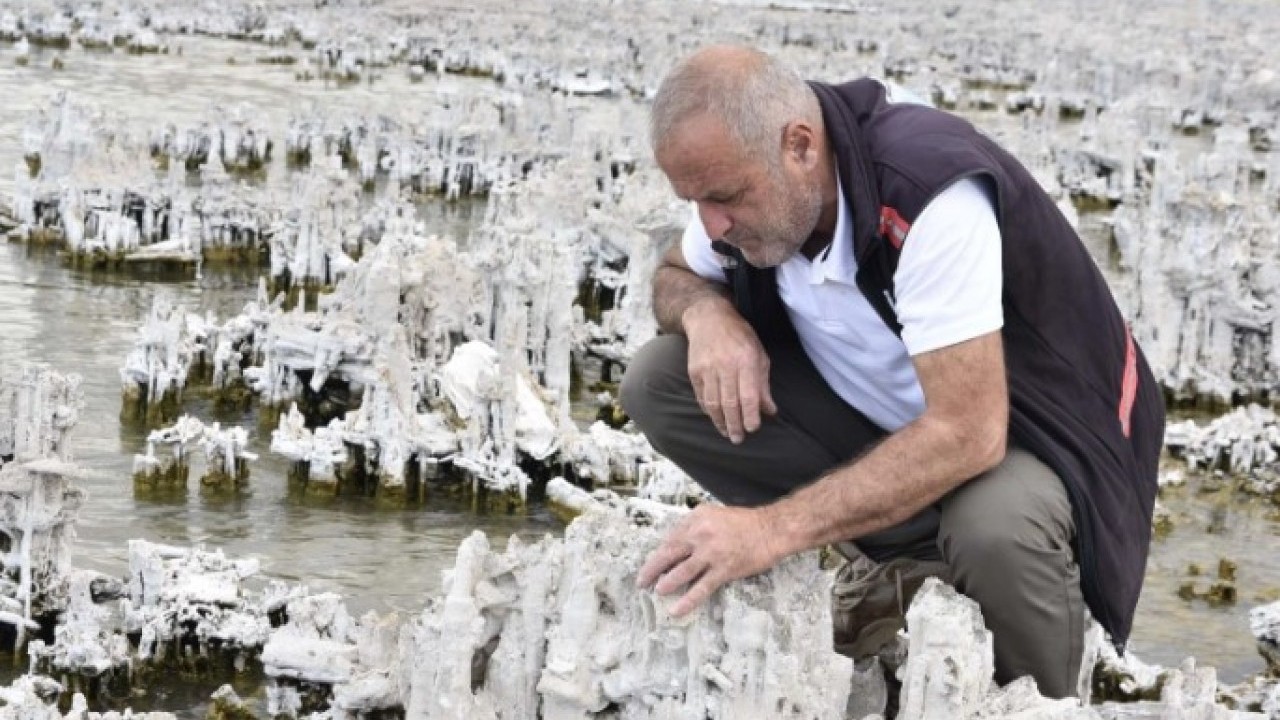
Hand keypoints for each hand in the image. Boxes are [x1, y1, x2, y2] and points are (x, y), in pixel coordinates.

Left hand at [635, 505, 783, 616]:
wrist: (771, 529)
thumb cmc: (744, 523)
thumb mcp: (714, 515)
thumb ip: (695, 527)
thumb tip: (676, 545)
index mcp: (695, 519)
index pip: (670, 539)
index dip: (658, 554)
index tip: (651, 565)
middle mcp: (700, 534)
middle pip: (668, 554)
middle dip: (652, 569)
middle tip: (641, 581)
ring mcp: (711, 553)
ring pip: (681, 572)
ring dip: (666, 583)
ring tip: (657, 591)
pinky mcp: (724, 570)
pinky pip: (701, 588)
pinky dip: (687, 601)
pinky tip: (676, 610)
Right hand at [682, 299, 777, 443]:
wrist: (709, 318)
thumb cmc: (739, 336)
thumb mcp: (759, 354)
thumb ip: (763, 384)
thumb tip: (769, 410)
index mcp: (746, 360)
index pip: (748, 395)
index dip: (751, 415)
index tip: (754, 428)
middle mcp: (725, 365)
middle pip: (729, 403)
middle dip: (735, 425)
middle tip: (739, 439)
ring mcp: (707, 368)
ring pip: (713, 403)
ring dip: (720, 422)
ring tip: (727, 433)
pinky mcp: (694, 371)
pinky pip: (702, 396)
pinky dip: (709, 410)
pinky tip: (716, 418)